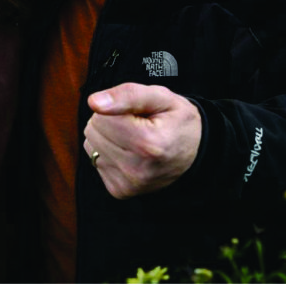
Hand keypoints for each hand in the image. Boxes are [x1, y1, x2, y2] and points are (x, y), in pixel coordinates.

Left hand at [83, 83, 201, 199]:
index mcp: (147, 142)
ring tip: (134, 139)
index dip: (117, 108)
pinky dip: (109, 154)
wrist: (195, 152)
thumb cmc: (176, 121)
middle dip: (110, 122)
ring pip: (90, 145)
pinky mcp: (120, 191)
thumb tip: (93, 102)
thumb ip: (127, 94)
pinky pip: (96, 162)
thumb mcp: (160, 96)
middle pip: (93, 130)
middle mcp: (136, 168)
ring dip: (108, 138)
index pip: (100, 116)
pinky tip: (130, 153)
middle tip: (137, 126)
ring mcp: (128, 183)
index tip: (139, 115)